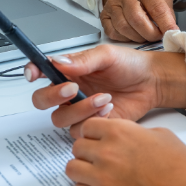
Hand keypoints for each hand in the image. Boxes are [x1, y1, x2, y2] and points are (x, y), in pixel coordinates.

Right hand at [26, 45, 185, 137]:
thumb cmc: (132, 65)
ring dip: (80, 109)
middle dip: (53, 96)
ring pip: (61, 118)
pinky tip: (109, 108)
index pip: (42, 72)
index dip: (32, 72)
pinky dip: (93, 120)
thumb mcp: (108, 55)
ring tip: (104, 98)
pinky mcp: (91, 124)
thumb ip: (83, 60)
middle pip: (42, 100)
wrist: (152, 83)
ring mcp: (79, 109)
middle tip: (72, 89)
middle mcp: (71, 90)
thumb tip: (59, 62)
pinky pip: (79, 130)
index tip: (33, 74)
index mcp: (71, 70)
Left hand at [67, 118, 185, 185]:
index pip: (87, 126)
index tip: (98, 136)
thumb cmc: (179, 164)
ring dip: (82, 168)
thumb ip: (134, 133)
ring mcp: (102, 178)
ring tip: (96, 171)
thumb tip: (126, 137)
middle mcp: (106, 153)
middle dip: (87, 150)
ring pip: (72, 169)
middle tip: (98, 155)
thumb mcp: (159, 134)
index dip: (93, 131)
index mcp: (119, 132)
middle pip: (77, 147)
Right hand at [100, 0, 178, 42]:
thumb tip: (171, 30)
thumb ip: (167, 11)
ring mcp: (112, 4)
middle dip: (151, 33)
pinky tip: (133, 34)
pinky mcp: (104, 16)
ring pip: (124, 28)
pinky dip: (126, 38)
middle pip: (137, 19)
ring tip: (147, 35)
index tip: (172, 33)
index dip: (166, 23)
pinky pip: (114, 33)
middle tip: (158, 36)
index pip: (156, 7)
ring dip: (139, 37)